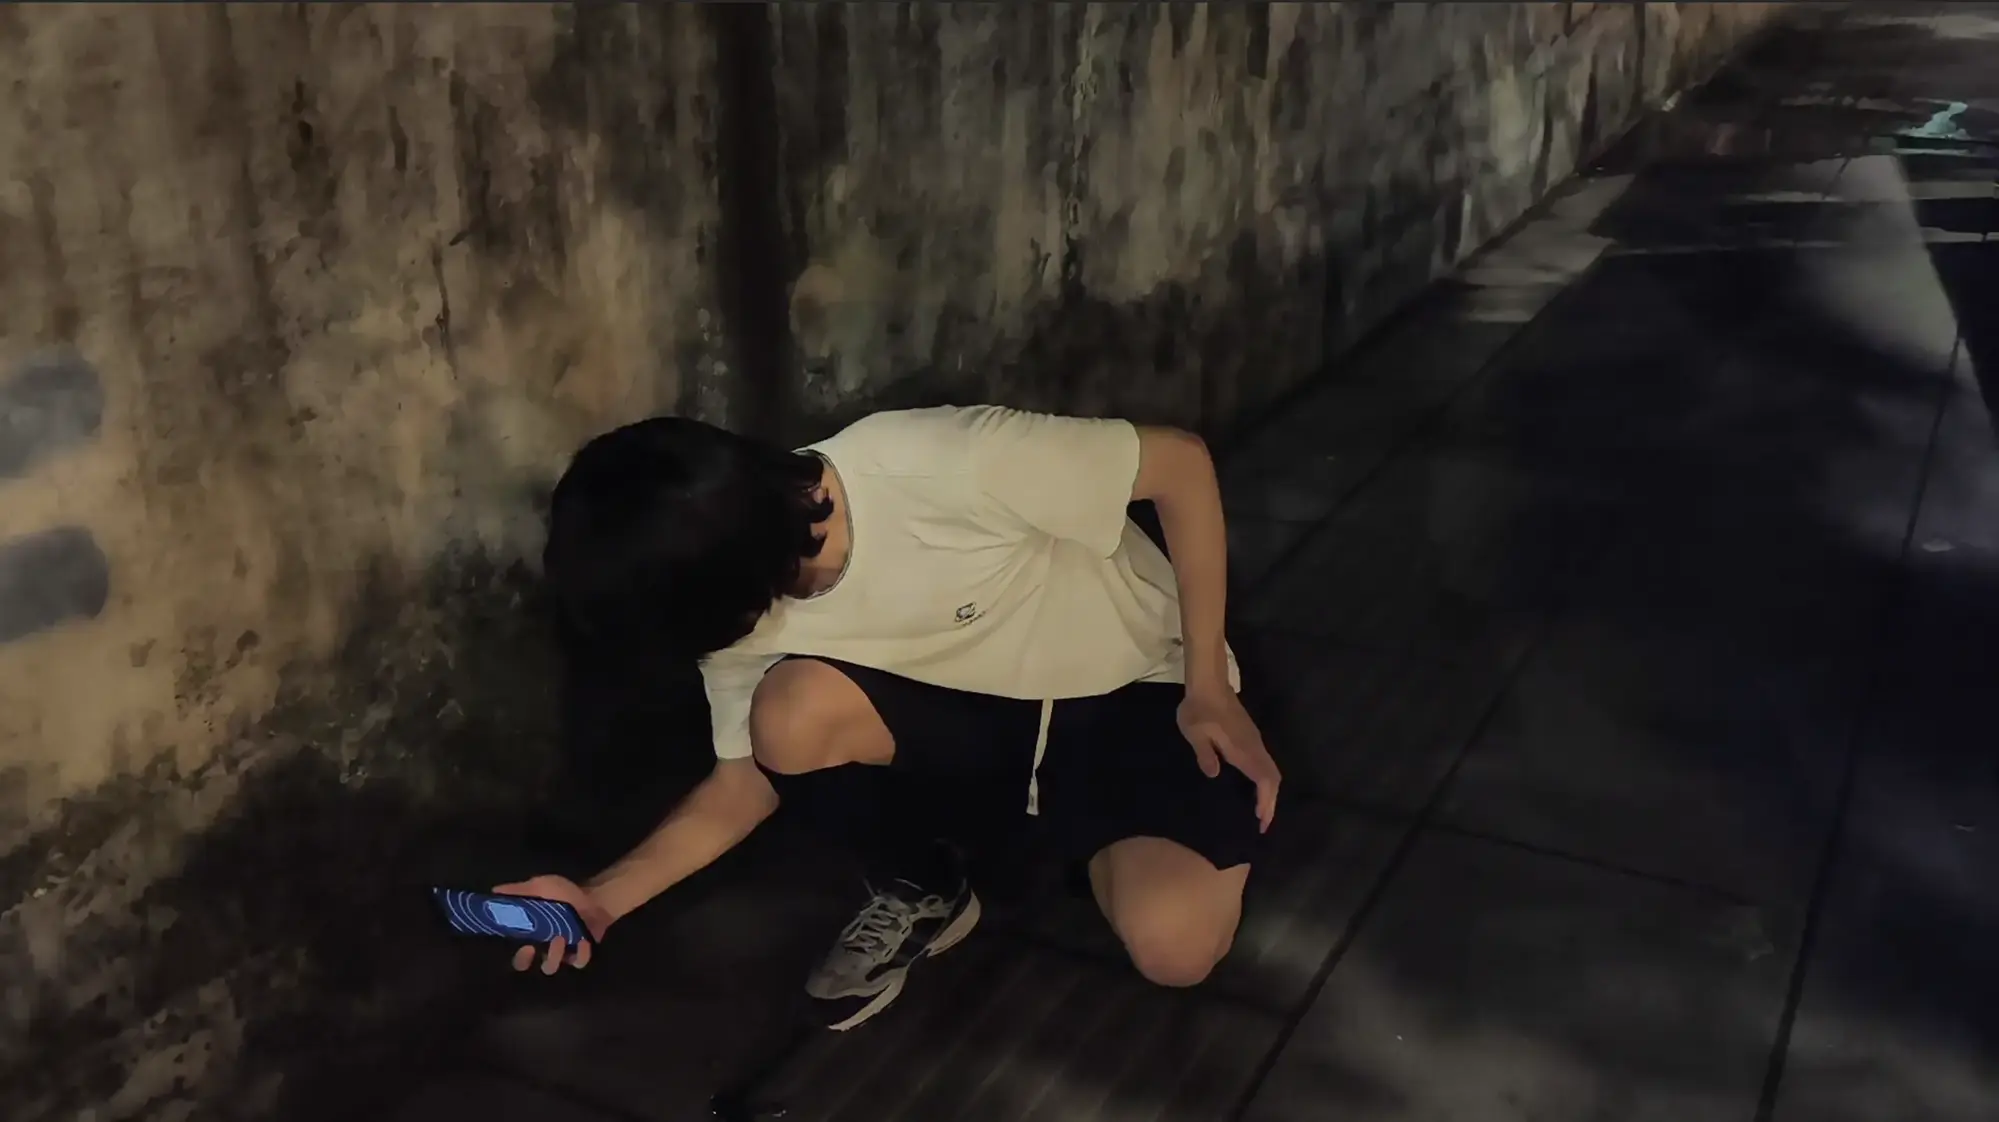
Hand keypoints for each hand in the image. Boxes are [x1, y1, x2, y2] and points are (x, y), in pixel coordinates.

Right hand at [491, 874, 614, 974]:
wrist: (593, 895)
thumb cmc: (564, 894)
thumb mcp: (540, 886)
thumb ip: (518, 890)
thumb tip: (493, 891)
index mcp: (530, 934)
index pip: (515, 953)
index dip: (514, 954)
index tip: (519, 944)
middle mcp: (542, 948)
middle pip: (527, 966)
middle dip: (526, 960)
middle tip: (531, 947)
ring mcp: (562, 953)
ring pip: (551, 966)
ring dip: (553, 955)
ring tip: (560, 938)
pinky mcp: (581, 953)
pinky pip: (578, 962)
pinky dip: (580, 955)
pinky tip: (582, 942)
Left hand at [1176, 682, 1281, 832]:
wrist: (1208, 683)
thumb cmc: (1198, 709)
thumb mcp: (1194, 733)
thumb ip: (1205, 754)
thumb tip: (1215, 775)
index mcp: (1242, 749)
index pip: (1263, 779)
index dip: (1265, 801)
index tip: (1261, 820)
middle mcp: (1254, 746)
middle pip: (1273, 778)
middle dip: (1271, 802)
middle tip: (1263, 824)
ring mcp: (1254, 741)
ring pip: (1271, 770)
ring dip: (1269, 792)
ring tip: (1260, 811)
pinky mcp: (1250, 737)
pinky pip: (1264, 763)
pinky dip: (1264, 781)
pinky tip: (1254, 788)